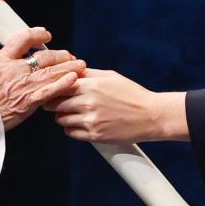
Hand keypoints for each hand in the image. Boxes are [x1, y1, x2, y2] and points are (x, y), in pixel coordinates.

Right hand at [0, 26, 85, 129]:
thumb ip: (9, 62)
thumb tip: (27, 54)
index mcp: (2, 60)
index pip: (22, 39)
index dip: (37, 34)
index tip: (47, 34)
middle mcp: (13, 70)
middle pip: (43, 56)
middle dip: (61, 55)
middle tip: (70, 56)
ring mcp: (22, 85)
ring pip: (50, 72)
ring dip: (69, 67)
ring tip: (80, 65)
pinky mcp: (28, 101)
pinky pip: (49, 90)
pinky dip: (63, 84)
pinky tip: (74, 79)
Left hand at [53, 69, 186, 143]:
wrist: (151, 116)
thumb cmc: (132, 94)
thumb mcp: (110, 76)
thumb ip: (88, 74)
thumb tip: (70, 69)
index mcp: (91, 86)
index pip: (58, 85)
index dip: (53, 87)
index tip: (53, 89)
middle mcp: (88, 103)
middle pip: (54, 103)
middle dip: (54, 102)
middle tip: (59, 102)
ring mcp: (90, 121)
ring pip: (60, 119)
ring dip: (63, 116)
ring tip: (74, 113)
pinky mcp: (94, 136)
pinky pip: (70, 133)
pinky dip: (71, 128)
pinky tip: (81, 123)